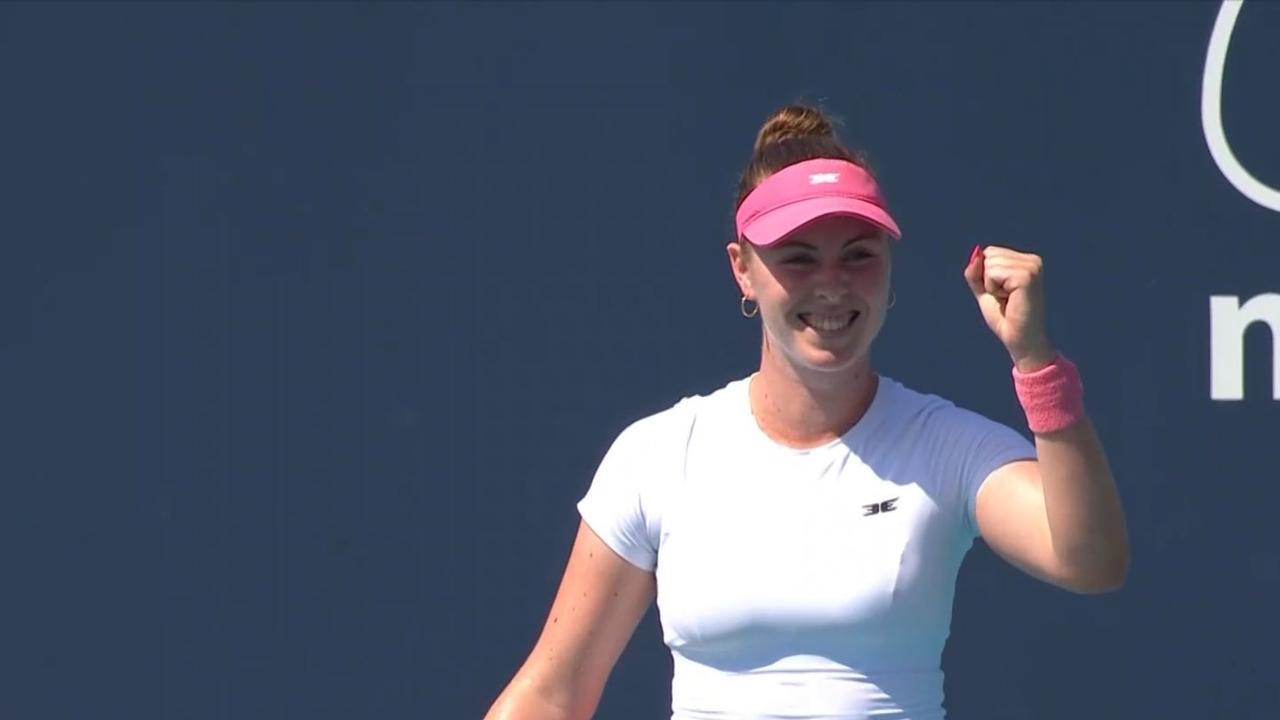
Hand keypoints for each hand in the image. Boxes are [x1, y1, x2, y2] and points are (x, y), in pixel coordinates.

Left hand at [963, 245, 1055, 371]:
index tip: (1002, 294)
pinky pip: (993, 273)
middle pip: (988, 255)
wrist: (1019, 340)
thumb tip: (976, 252)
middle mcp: (1032, 261)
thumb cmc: (1004, 318)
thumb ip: (977, 271)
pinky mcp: (1027, 276)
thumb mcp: (985, 290)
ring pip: (989, 264)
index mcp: (1026, 261)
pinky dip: (993, 289)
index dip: (986, 276)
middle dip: (988, 280)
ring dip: (991, 286)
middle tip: (1005, 299)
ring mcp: (1032, 267)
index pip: (990, 252)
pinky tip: (1009, 300)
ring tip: (1008, 300)